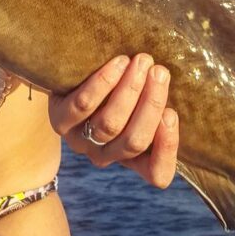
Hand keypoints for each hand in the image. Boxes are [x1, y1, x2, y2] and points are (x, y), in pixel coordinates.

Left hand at [49, 54, 178, 187]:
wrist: (72, 75)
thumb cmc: (117, 86)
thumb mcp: (141, 100)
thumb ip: (157, 100)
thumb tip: (175, 81)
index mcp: (132, 158)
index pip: (156, 173)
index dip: (167, 149)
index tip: (172, 114)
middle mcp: (106, 155)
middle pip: (134, 141)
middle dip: (151, 104)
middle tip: (160, 72)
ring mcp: (81, 141)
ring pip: (110, 124)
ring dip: (130, 90)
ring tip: (141, 62)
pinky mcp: (60, 120)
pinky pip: (82, 106)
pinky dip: (103, 84)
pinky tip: (117, 64)